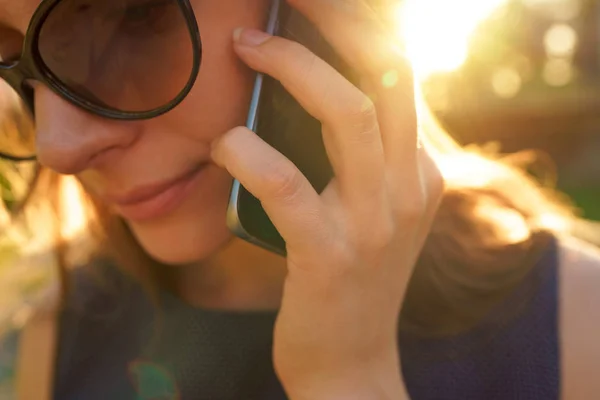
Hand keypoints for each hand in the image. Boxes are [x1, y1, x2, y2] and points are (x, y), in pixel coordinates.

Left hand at [211, 0, 443, 397]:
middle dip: (337, 21)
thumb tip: (310, 96)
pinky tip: (223, 142)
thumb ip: (362, 160)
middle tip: (282, 1)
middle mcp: (410, 189)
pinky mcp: (330, 256)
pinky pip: (287, 186)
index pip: (403, 78)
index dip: (362, 28)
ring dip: (292, 68)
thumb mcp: (372, 213)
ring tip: (244, 47)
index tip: (317, 3)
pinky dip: (248, 153)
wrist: (351, 363)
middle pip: (387, 77)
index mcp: (421, 174)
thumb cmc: (348, 280)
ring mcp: (375, 223)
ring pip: (349, 116)